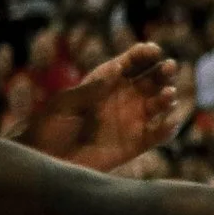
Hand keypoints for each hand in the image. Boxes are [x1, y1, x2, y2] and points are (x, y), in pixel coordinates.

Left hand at [9, 43, 189, 170]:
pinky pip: (157, 135)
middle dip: (162, 71)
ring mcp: (132, 121)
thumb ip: (91, 89)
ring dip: (166, 98)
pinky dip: (167, 130)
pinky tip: (169, 124)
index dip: (143, 55)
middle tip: (169, 67)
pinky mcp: (135, 144)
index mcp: (105, 83)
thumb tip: (117, 69)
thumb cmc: (49, 129)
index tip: (152, 50)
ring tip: (167, 95)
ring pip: (159, 104)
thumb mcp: (64, 105)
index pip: (130, 63)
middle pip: (151, 80)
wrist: (44, 163)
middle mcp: (124, 98)